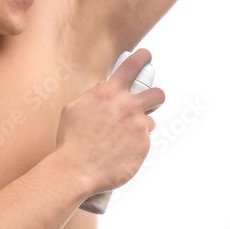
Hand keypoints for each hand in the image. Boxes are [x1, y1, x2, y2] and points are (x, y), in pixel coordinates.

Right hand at [55, 48, 164, 194]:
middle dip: (153, 98)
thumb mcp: (74, 109)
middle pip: (157, 93)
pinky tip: (118, 152)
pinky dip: (134, 145)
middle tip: (144, 105)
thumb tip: (104, 86)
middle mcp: (129, 106)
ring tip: (120, 138)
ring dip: (140, 126)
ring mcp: (139, 127)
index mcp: (110, 93)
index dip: (143, 58)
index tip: (146, 58)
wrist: (76, 170)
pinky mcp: (144, 146)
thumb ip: (93, 94)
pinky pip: (145, 141)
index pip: (135, 64)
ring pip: (150, 120)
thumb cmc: (71, 141)